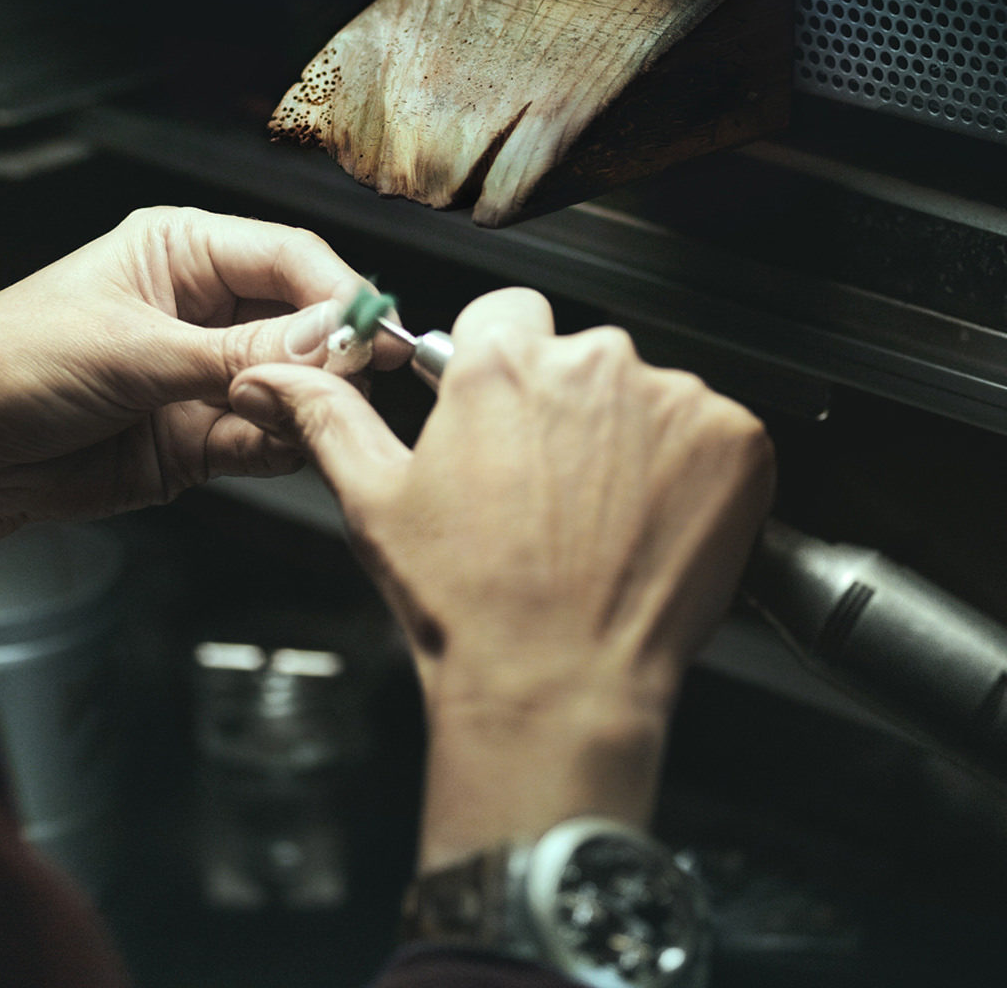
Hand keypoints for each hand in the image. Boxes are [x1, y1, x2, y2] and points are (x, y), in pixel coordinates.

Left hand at [0, 207, 394, 621]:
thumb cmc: (4, 365)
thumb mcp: (131, 350)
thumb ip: (241, 351)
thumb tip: (333, 338)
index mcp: (180, 250)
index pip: (290, 257)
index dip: (338, 293)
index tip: (373, 331)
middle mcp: (201, 308)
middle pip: (304, 323)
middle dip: (329, 355)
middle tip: (349, 385)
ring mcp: (202, 376)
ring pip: (293, 386)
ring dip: (305, 406)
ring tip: (301, 420)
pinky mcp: (197, 440)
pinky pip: (265, 439)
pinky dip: (280, 447)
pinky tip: (276, 446)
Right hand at [229, 288, 773, 866]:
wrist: (558, 689)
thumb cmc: (468, 606)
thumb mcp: (376, 502)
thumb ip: (326, 417)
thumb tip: (270, 377)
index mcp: (502, 362)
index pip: (508, 315)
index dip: (503, 370)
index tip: (507, 424)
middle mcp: (592, 362)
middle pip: (582, 357)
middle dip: (569, 412)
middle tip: (551, 495)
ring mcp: (674, 399)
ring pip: (649, 396)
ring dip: (634, 442)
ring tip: (603, 523)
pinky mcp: (736, 440)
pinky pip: (716, 435)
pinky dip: (695, 473)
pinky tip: (655, 528)